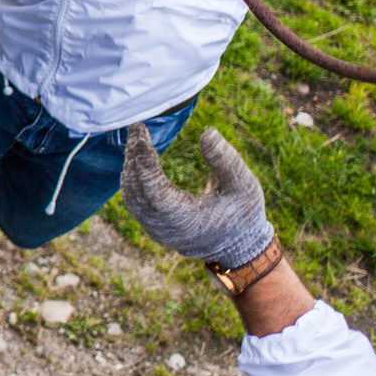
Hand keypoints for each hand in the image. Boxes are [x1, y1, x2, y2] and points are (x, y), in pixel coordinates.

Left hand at [120, 125, 274, 270]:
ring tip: (136, 138)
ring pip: (132, 197)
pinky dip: (132, 178)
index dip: (144, 163)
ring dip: (131, 166)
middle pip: (138, 191)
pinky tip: (136, 157)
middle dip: (135, 157)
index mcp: (188, 222)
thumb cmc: (244, 214)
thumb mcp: (244, 185)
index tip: (141, 136)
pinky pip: (134, 202)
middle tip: (136, 129)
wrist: (239, 247)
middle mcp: (166, 230)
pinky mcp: (153, 227)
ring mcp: (156, 231)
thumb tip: (207, 132)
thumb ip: (226, 160)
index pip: (154, 192)